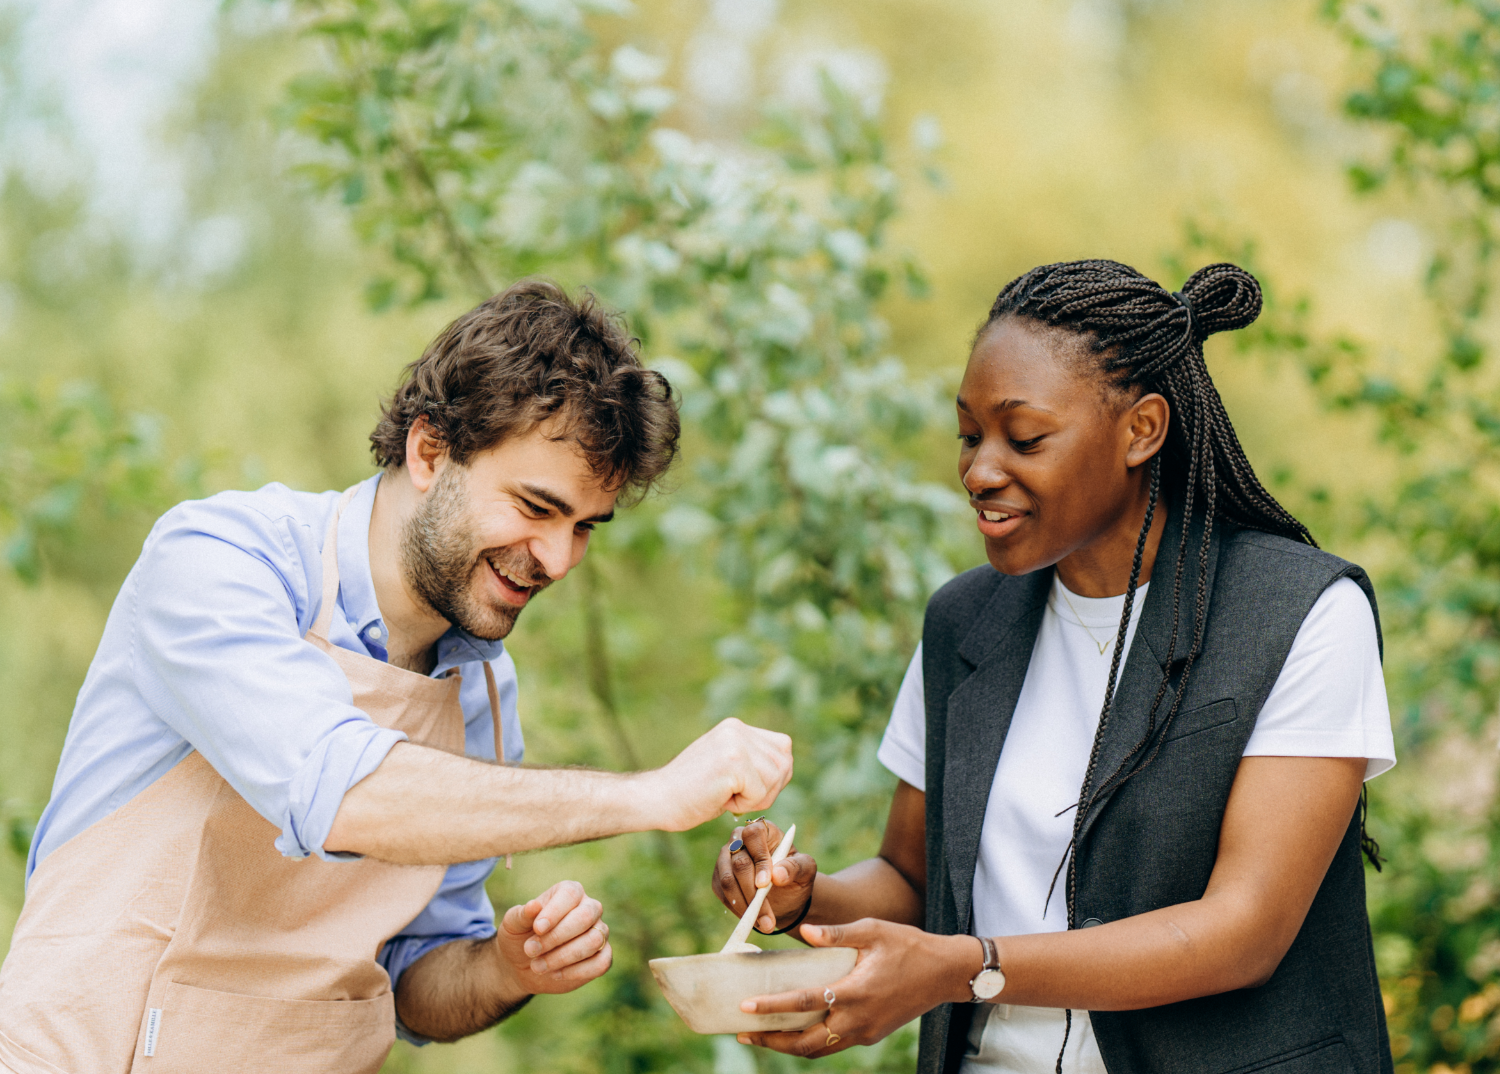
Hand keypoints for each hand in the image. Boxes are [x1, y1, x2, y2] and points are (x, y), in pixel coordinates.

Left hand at [495, 880, 611, 995]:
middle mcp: (590, 908)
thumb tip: (534, 906)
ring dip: (562, 957)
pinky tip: (555, 974)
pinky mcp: (603, 956)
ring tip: (537, 966)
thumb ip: (522, 914)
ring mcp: (599, 932)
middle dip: (556, 937)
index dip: (555, 912)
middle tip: (531, 950)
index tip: (537, 929)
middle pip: (585, 917)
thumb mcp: (513, 924)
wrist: (523, 965)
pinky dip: (576, 971)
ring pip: (593, 941)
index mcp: (570, 892)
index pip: (570, 894)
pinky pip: (601, 963)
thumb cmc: (520, 936)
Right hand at [645, 718, 793, 831]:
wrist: (657, 800)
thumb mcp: (727, 767)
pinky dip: (744, 805)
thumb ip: (753, 760)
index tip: (746, 787)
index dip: (774, 776)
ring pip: (775, 779)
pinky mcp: (732, 761)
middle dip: (767, 789)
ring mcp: (735, 742)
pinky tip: (720, 799)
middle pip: (784, 764)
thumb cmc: (691, 793)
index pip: (783, 748)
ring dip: (755, 798)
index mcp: (736, 727)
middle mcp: (737, 729)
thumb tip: (786, 765)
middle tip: (734, 796)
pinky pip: (761, 792)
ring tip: (725, 795)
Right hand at [713, 818, 816, 933]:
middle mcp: (739, 840)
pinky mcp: (719, 878)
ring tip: (764, 923)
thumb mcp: (805, 871)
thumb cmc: (796, 876)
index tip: (766, 884)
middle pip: (739, 861)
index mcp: (763, 831)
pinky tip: (754, 919)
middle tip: (768, 916)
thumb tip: (777, 874)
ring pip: (727, 879)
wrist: (786, 895)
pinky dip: (737, 909)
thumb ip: (795, 867)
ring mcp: (726, 859)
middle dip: (753, 892)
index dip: (758, 858)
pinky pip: (722, 893)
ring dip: (745, 905)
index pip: (753, 835)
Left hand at [735, 920, 980, 1057]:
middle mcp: (858, 1020)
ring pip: (819, 1050)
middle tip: (743, 1031)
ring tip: (762, 1035)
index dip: (772, 1007)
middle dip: (771, 1041)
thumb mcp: (873, 930)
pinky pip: (834, 1044)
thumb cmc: (909, 945)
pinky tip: (796, 1029)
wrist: (946, 972)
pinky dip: (811, 1042)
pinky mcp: (872, 1034)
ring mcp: (866, 1032)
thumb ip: (836, 934)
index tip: (745, 1006)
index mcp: (855, 992)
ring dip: (788, 1046)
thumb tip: (805, 931)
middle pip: (805, 1044)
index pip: (804, 1004)